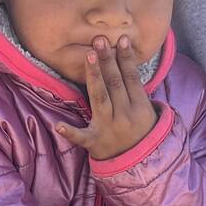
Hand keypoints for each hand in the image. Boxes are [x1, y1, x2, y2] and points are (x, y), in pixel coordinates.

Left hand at [56, 35, 157, 160]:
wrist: (140, 165)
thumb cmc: (140, 131)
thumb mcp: (147, 112)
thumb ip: (137, 91)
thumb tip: (128, 61)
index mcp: (140, 108)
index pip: (131, 78)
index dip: (126, 58)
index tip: (122, 39)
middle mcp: (125, 116)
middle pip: (115, 83)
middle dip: (107, 60)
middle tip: (100, 40)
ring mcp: (108, 129)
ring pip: (100, 99)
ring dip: (94, 76)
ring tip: (89, 56)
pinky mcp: (94, 143)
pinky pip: (81, 137)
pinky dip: (70, 132)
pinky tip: (58, 125)